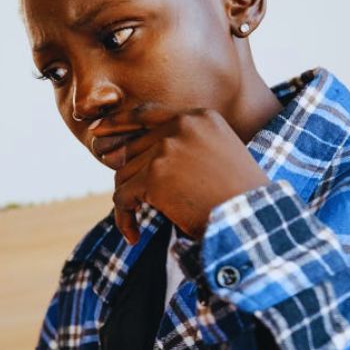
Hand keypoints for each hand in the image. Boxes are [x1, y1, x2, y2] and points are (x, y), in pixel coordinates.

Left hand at [99, 107, 269, 243]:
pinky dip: (124, 218)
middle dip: (128, 179)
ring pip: (124, 174)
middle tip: (129, 204)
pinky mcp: (155, 175)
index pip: (147, 113)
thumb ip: (180, 147)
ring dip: (128, 202)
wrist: (252, 219)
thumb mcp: (216, 156)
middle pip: (132, 149)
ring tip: (137, 223)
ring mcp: (167, 148)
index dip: (118, 123)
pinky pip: (123, 197)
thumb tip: (119, 154)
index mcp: (199, 117)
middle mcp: (181, 125)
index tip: (97, 131)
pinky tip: (134, 235)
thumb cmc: (237, 198)